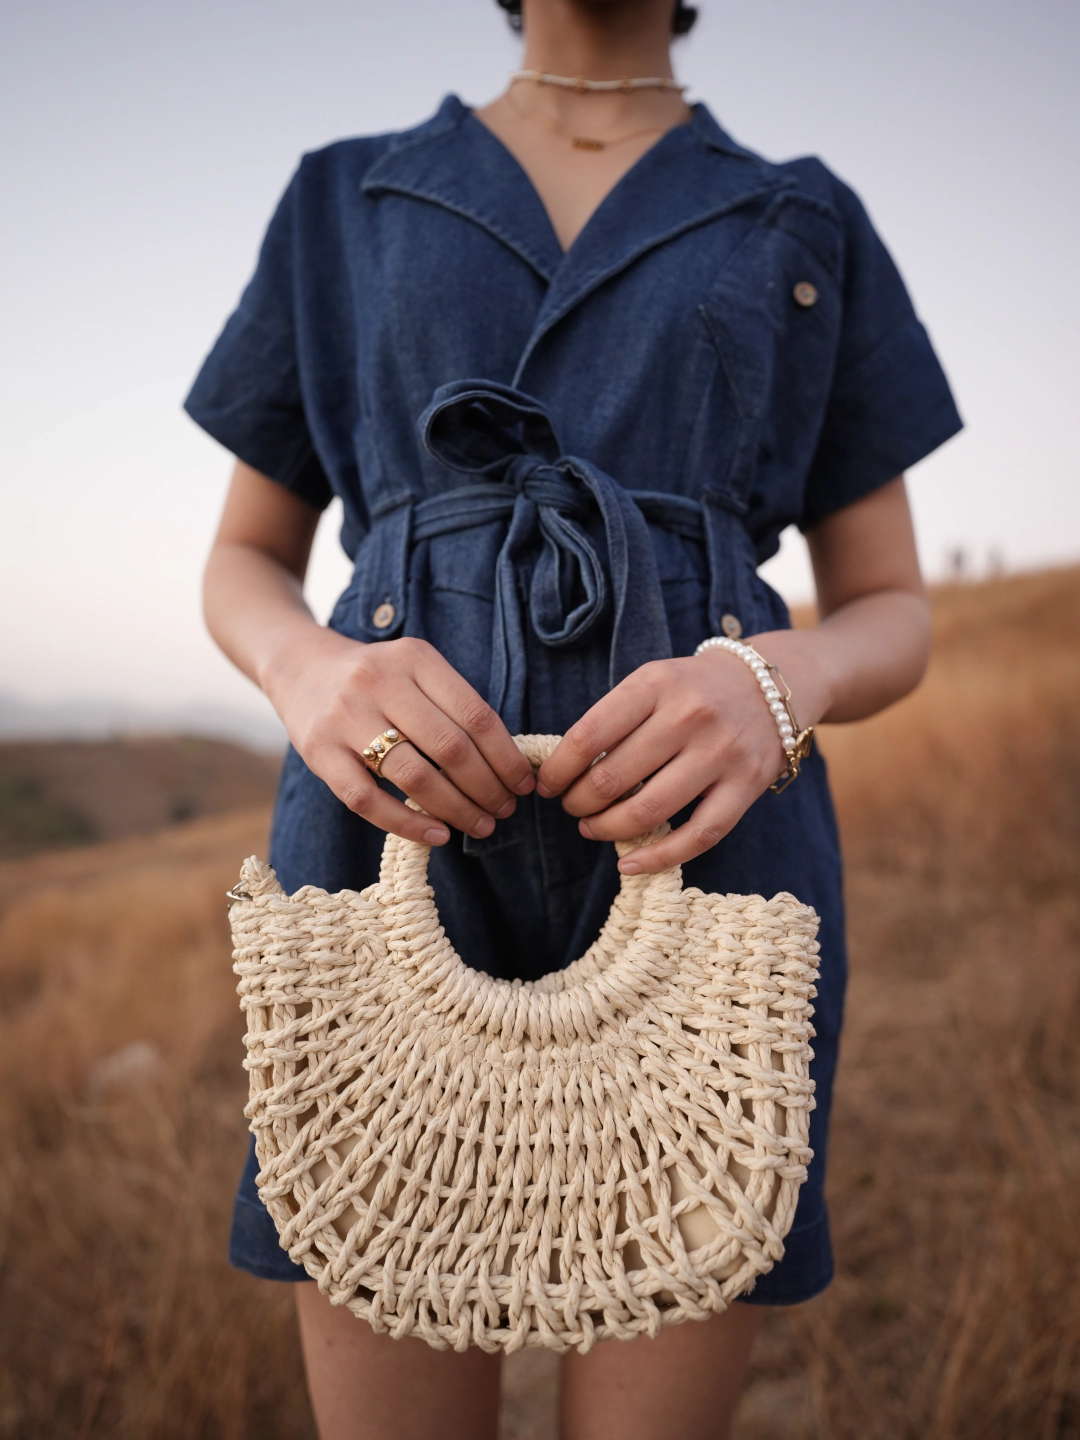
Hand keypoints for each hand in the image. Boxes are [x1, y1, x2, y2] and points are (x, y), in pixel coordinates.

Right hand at [264, 629, 534, 847]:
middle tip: (505, 810)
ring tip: (480, 826)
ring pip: (413, 776)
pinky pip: (367, 799)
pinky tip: (437, 835)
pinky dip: (407, 823)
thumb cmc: (376, 678)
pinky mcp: (318, 752)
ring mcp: (345, 717)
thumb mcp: (415, 670)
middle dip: (487, 788)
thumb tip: (507, 765)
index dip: (506, 757)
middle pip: (450, 748)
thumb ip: (453, 705)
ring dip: (456, 809)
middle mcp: (379, 682)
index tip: (524, 785)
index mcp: (415, 658)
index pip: (476, 715)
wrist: (299, 666)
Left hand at [536, 636, 828, 874]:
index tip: (547, 785)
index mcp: (656, 685)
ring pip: (649, 811)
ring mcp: (721, 753)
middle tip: (572, 807)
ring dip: (607, 829)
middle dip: (578, 803)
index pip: (588, 736)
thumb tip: (562, 770)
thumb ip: (613, 718)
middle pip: (613, 779)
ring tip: (592, 828)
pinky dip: (658, 857)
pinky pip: (698, 835)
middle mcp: (690, 716)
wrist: (771, 685)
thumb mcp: (652, 682)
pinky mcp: (746, 786)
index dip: (558, 770)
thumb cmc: (694, 689)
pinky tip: (629, 863)